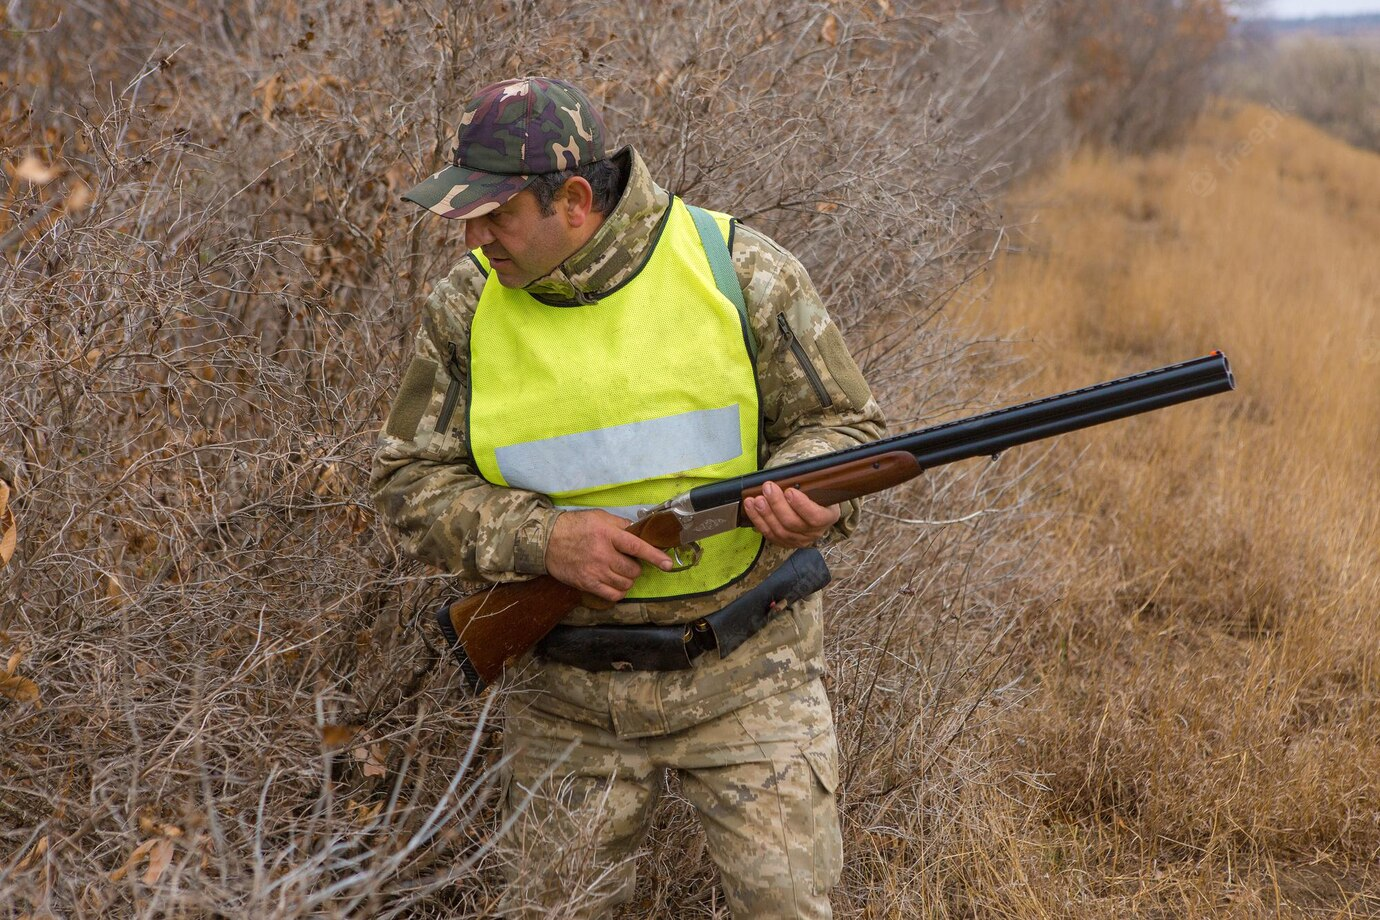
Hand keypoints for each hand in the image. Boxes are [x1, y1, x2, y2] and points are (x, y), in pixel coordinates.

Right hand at [544, 509, 674, 602]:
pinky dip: (619, 591)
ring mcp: (595, 571)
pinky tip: (614, 582)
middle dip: (635, 567)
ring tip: (619, 570)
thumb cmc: (575, 526)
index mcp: (608, 534)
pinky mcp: (587, 584)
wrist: (546, 541)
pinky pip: (613, 595)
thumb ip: (621, 524)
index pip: (637, 547)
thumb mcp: (599, 517)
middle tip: (626, 561)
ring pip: (625, 583)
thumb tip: (640, 531)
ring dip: (627, 579)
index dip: (655, 556)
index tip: (668, 564)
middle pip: (633, 570)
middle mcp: (603, 554)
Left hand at [743, 480, 839, 547]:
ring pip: (779, 531)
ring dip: (765, 513)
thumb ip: (807, 485)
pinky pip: (769, 534)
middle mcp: (814, 532)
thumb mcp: (819, 488)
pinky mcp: (784, 543)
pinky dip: (758, 520)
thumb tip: (789, 479)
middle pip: (792, 523)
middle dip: (777, 504)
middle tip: (768, 488)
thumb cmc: (817, 495)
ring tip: (756, 499)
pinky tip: (751, 507)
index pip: (815, 516)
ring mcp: (799, 540)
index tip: (790, 491)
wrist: (814, 507)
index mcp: (827, 517)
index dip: (801, 505)